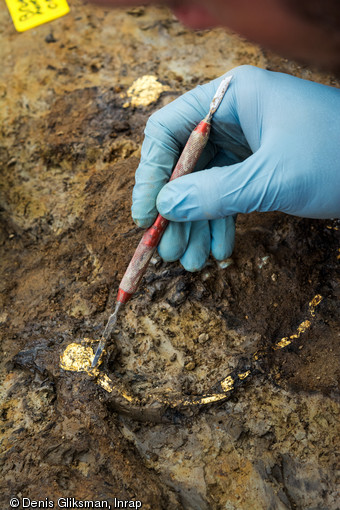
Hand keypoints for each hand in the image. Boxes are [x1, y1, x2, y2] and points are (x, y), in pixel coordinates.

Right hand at [132, 65, 339, 270]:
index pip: (169, 130)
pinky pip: (228, 194)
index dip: (151, 174)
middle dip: (175, 210)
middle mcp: (233, 116)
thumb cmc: (337, 157)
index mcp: (231, 97)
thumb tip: (163, 208)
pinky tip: (218, 250)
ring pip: (205, 184)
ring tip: (190, 260)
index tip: (145, 214)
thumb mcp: (271, 177)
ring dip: (196, 223)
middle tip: (167, 249)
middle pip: (184, 164)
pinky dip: (221, 222)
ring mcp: (247, 142)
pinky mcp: (260, 166)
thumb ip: (213, 193)